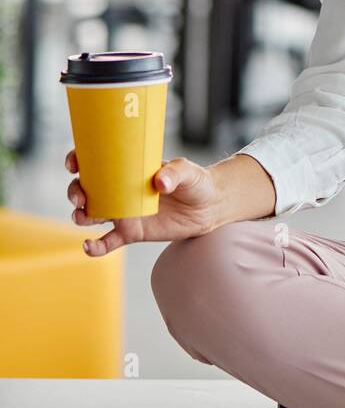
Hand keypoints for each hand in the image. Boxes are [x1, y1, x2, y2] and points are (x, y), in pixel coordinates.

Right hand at [65, 149, 223, 256]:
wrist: (208, 208)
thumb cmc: (196, 182)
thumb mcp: (188, 171)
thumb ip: (176, 173)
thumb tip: (160, 182)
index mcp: (129, 169)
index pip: (97, 161)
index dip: (79, 160)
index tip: (73, 164)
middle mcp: (120, 190)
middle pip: (86, 189)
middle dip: (75, 191)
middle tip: (80, 197)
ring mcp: (124, 212)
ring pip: (92, 215)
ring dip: (81, 216)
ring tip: (84, 217)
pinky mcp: (131, 233)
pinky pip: (107, 242)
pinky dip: (95, 247)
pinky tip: (88, 246)